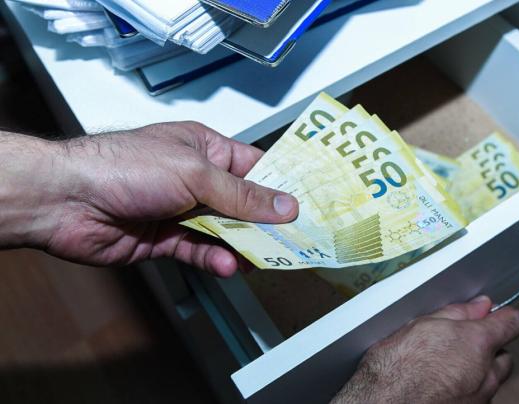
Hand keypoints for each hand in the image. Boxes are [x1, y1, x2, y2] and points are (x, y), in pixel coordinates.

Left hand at [0, 122, 297, 276]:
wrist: (67, 200)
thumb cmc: (124, 167)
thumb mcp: (195, 174)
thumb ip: (242, 195)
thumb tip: (285, 205)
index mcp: (205, 149)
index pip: (253, 168)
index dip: (279, 187)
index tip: (304, 206)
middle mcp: (195, 179)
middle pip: (242, 204)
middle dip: (265, 223)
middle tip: (292, 240)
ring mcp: (180, 210)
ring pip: (224, 232)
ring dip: (241, 245)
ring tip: (260, 258)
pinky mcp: (165, 239)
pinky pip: (200, 251)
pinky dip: (215, 259)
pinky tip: (226, 265)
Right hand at [333, 296, 518, 402]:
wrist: (383, 403)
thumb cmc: (394, 368)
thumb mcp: (420, 326)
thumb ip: (457, 314)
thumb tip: (479, 306)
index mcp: (477, 343)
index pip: (513, 323)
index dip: (504, 317)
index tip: (495, 316)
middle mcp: (486, 374)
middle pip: (504, 357)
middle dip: (489, 350)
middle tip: (461, 345)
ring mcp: (480, 399)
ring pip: (491, 381)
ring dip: (478, 373)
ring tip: (445, 369)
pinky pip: (477, 399)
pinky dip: (466, 393)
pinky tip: (440, 388)